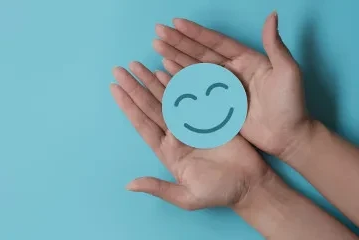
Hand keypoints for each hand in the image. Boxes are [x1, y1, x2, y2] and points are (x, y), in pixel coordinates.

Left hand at [110, 62, 270, 208]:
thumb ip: (158, 188)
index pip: (142, 123)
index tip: (114, 89)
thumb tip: (129, 185)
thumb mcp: (186, 196)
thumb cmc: (218, 193)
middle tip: (119, 69)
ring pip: (167, 97)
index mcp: (166, 150)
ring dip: (152, 80)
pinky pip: (191, 94)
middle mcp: (175, 134)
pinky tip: (167, 68)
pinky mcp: (209, 116)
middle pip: (150, 105)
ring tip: (138, 65)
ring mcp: (191, 123)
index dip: (128, 106)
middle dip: (135, 87)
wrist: (250, 185)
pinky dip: (179, 81)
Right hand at [152, 12, 310, 157]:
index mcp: (246, 60)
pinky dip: (178, 79)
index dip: (196, 33)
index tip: (176, 23)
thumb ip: (275, 45)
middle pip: (199, 53)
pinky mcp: (217, 104)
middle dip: (178, 42)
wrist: (289, 136)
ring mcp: (222, 88)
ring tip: (157, 46)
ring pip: (193, 68)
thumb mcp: (288, 72)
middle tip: (158, 32)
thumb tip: (272, 15)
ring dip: (174, 57)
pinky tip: (164, 71)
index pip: (216, 42)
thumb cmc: (292, 104)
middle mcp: (231, 71)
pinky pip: (194, 89)